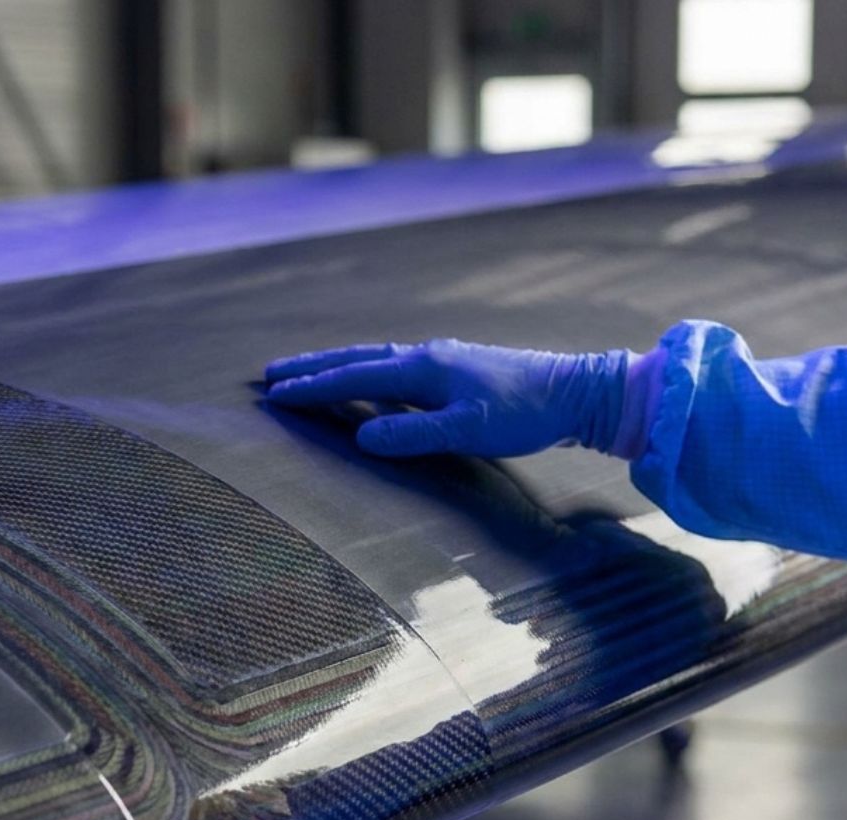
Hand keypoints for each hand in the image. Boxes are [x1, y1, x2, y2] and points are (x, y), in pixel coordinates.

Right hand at [263, 339, 631, 457]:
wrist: (574, 391)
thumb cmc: (523, 413)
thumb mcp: (467, 430)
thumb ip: (413, 435)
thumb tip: (361, 437)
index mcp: (422, 369)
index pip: (354, 378)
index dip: (313, 388)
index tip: (276, 393)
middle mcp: (425, 356)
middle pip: (356, 358)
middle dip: (313, 367)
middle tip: (272, 373)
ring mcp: (441, 359)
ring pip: (375, 359)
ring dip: (338, 365)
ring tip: (309, 373)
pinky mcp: (455, 368)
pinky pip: (395, 365)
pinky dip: (368, 370)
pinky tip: (371, 381)